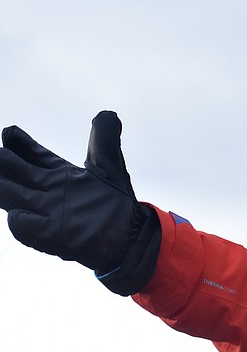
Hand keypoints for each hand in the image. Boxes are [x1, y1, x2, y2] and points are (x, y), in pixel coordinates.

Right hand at [0, 111, 157, 292]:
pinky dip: (21, 220)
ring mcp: (46, 212)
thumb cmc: (114, 203)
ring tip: (0, 182)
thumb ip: (104, 141)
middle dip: (1, 161)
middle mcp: (46, 190)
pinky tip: (19, 215)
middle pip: (12, 171)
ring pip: (10, 195)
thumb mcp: (109, 167)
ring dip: (2, 187)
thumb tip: (107, 114)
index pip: (31, 153)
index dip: (20, 143)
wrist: (129, 237)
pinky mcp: (52, 235)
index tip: (11, 133)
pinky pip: (25, 227)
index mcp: (57, 172)